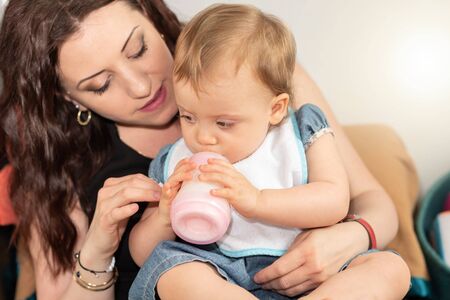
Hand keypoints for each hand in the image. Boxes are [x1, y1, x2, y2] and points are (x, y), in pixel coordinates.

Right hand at [82, 174, 161, 262]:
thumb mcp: (125, 204)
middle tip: (163, 193)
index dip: (151, 182)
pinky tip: (136, 209)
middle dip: (150, 187)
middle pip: (132, 183)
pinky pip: (116, 212)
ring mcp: (104, 206)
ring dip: (144, 195)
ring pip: (126, 194)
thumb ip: (136, 193)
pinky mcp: (104, 220)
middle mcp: (105, 192)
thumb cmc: (114, 221)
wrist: (98, 243)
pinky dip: (127, 209)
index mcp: (111, 186)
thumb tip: (156, 186)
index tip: (163, 188)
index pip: (134, 178)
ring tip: (158, 198)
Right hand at [157, 158, 195, 223]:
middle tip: (194, 165)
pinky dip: (166, 190)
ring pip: (172, 180)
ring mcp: (167, 191)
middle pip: (177, 172)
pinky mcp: (164, 200)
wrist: (166, 216)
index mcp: (176, 181)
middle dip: (185, 167)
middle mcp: (171, 184)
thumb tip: (207, 180)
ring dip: (180, 176)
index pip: (179, 168)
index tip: (192, 159)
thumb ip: (192, 186)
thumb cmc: (178, 203)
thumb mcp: (186, 192)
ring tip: (189, 176)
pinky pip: (165, 194)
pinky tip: (169, 188)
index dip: (184, 163)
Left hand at [198, 158, 259, 217]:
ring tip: (200, 177)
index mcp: (236, 175)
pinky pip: (227, 193)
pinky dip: (218, 191)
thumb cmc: (247, 194)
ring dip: (210, 176)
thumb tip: (215, 179)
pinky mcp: (237, 196)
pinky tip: (211, 192)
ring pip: (222, 178)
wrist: (258, 203)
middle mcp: (236, 178)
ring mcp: (236, 186)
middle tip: (200, 167)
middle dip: (210, 167)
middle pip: (221, 169)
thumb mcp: (238, 183)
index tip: (207, 159)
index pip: (226, 164)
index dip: (216, 161)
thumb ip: (229, 179)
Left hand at [253, 222, 367, 296]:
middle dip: (269, 285)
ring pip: (294, 290)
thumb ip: (292, 249)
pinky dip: (293, 292)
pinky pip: (305, 291)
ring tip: (271, 286)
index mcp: (306, 251)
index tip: (256, 277)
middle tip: (261, 283)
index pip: (279, 269)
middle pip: (284, 283)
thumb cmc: (328, 232)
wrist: (355, 239)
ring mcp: (321, 277)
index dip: (265, 276)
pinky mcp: (326, 283)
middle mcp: (313, 267)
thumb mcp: (306, 234)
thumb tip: (277, 263)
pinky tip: (286, 288)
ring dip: (279, 290)